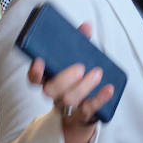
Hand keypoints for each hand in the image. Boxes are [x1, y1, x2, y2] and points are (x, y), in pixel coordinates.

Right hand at [27, 22, 110, 142]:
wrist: (81, 112)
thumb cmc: (77, 80)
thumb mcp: (76, 60)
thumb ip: (79, 43)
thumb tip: (86, 26)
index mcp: (49, 79)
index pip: (34, 78)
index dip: (34, 72)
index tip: (40, 61)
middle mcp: (54, 94)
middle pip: (49, 91)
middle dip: (64, 79)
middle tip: (80, 68)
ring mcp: (66, 107)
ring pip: (68, 100)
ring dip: (83, 87)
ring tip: (98, 73)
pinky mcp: (80, 116)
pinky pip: (88, 110)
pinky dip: (99, 99)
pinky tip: (109, 89)